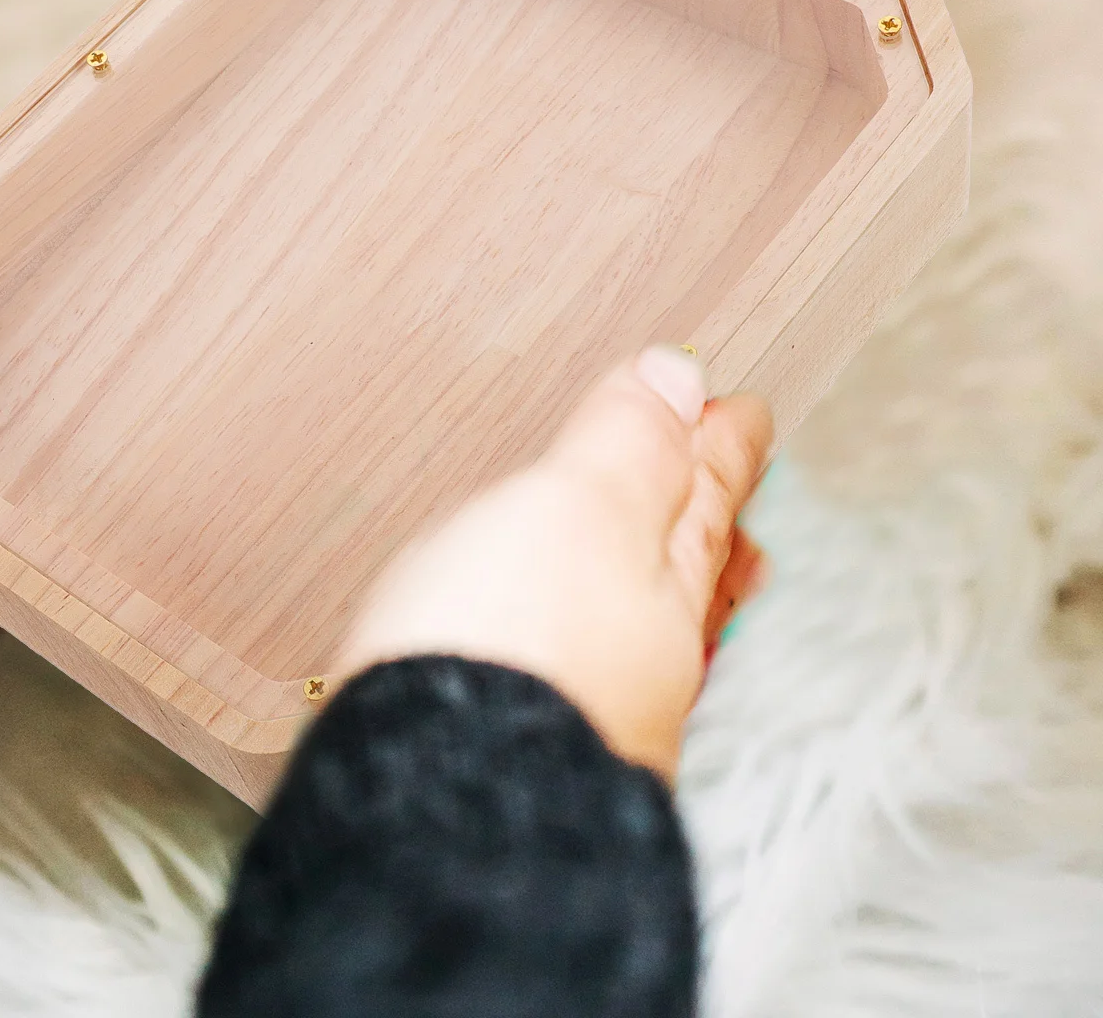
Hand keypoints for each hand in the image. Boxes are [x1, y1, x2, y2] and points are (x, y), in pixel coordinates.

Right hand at [337, 346, 772, 778]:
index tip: (747, 413)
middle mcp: (645, 651)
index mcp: (662, 575)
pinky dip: (603, 655)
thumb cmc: (510, 648)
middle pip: (689, 572)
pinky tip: (580, 670)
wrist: (436, 805)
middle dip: (709, 528)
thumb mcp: (575, 506)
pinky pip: (593, 684)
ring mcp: (597, 711)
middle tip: (739, 500)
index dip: (719, 447)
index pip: (702, 493)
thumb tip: (678, 379)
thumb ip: (626, 445)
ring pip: (650, 635)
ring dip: (667, 592)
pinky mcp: (537, 755)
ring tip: (683, 576)